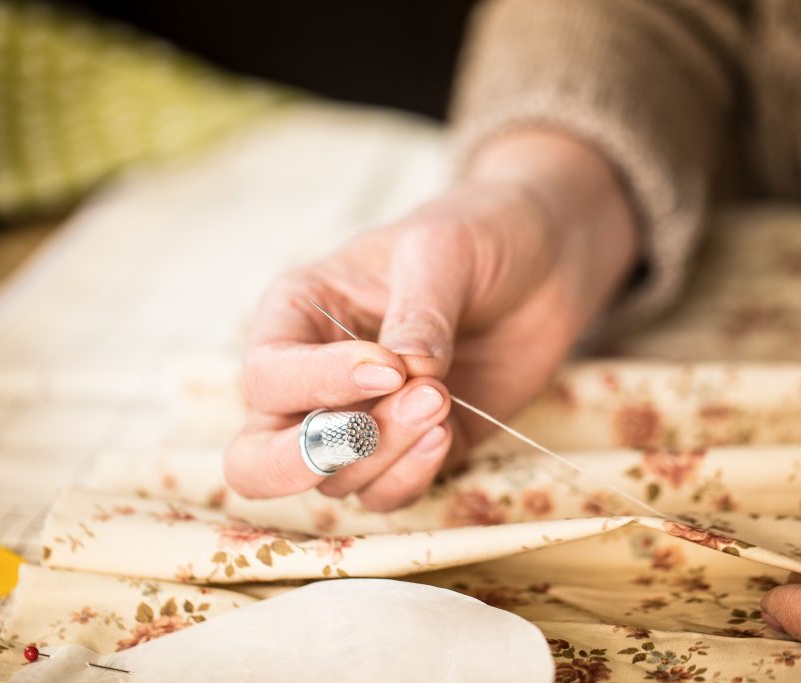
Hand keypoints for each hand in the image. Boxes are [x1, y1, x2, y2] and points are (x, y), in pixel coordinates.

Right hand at [225, 130, 637, 510]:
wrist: (542, 258)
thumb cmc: (477, 233)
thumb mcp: (442, 252)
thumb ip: (418, 314)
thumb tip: (404, 375)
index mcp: (298, 316)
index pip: (268, 376)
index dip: (317, 383)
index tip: (391, 367)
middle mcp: (316, 379)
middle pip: (258, 457)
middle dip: (300, 461)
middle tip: (365, 433)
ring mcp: (364, 421)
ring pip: (336, 480)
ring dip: (385, 455)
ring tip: (440, 399)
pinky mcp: (414, 450)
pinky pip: (390, 492)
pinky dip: (413, 476)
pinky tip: (446, 430)